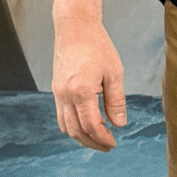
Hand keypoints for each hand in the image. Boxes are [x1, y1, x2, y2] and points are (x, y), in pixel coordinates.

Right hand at [51, 18, 127, 150]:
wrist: (75, 29)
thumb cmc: (98, 47)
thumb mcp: (114, 73)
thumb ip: (116, 101)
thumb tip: (120, 124)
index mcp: (81, 92)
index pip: (91, 126)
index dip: (103, 138)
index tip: (114, 143)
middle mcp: (65, 96)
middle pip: (75, 131)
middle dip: (92, 142)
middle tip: (108, 146)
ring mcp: (57, 94)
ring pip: (65, 126)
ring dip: (80, 137)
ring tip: (98, 140)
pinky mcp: (56, 90)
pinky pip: (61, 116)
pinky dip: (72, 126)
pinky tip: (86, 125)